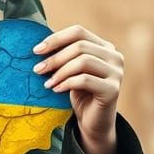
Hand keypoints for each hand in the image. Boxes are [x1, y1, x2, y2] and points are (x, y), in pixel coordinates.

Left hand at [31, 24, 122, 145]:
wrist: (92, 121)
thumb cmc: (79, 93)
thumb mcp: (70, 69)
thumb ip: (63, 54)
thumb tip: (39, 46)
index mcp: (104, 47)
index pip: (78, 32)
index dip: (56, 38)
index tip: (36, 50)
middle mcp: (115, 56)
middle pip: (80, 46)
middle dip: (55, 58)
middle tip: (37, 69)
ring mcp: (117, 72)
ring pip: (83, 61)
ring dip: (60, 72)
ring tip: (46, 82)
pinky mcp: (113, 89)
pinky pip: (85, 80)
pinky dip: (66, 83)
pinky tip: (56, 89)